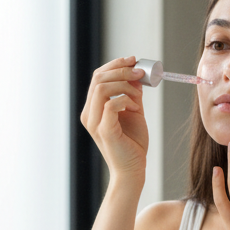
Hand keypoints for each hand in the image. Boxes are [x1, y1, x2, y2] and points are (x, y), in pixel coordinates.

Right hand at [79, 56, 147, 181]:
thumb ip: (132, 93)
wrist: (133, 169)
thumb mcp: (133, 111)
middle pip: (98, 79)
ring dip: (125, 85)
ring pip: (102, 88)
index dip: (115, 64)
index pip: (97, 77)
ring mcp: (94, 122)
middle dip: (121, 70)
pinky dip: (126, 100)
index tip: (133, 60)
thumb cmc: (132, 143)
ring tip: (139, 95)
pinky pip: (111, 105)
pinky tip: (135, 108)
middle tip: (140, 72)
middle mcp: (89, 114)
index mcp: (92, 108)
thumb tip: (136, 74)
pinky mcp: (104, 131)